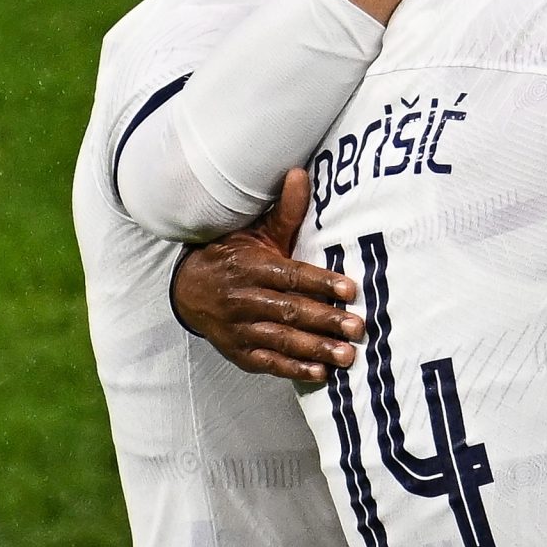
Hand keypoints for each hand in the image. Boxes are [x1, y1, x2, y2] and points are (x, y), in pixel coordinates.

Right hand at [169, 170, 362, 383]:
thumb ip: (285, 212)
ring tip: (347, 355)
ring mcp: (240, 329)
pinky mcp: (239, 352)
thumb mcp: (256, 233)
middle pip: (289, 310)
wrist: (188, 290)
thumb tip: (301, 173)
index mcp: (251, 267)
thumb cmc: (234, 257)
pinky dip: (293, 369)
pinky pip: (268, 362)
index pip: (290, 275)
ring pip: (281, 340)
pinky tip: (320, 373)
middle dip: (325, 320)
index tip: (350, 290)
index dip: (320, 283)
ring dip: (315, 349)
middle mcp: (244, 299)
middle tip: (357, 327)